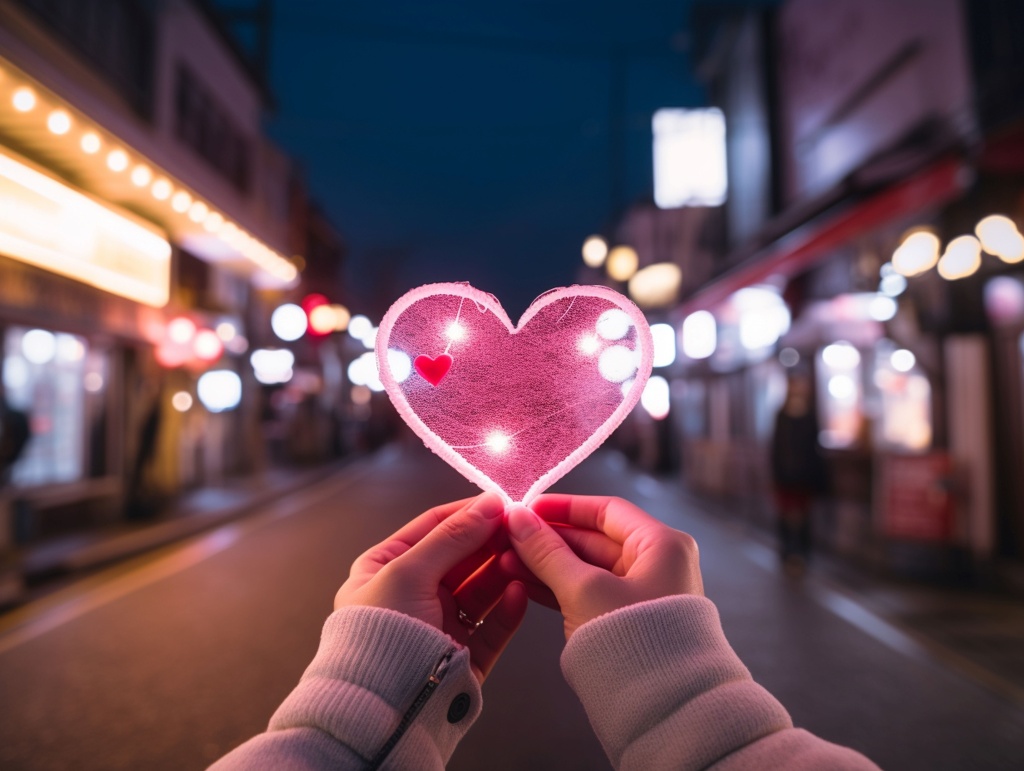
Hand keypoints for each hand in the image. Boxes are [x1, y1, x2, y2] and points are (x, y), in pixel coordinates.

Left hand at [335, 493, 527, 682]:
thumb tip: (490, 503)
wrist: (383, 710)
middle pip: (462, 557)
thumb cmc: (379, 634)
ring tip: (524, 559)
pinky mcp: (464, 655)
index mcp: (385, 568)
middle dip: (490, 542)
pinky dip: (508, 608)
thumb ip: (451, 537)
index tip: (501, 503)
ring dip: (503, 572)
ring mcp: (439, 624)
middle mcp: (413, 594)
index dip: (467, 513)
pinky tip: (520, 592)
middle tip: (521, 529)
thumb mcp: (408, 572)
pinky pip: (492, 625)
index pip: (432, 528)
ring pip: (481, 589)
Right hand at [502, 494, 702, 639]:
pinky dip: (558, 588)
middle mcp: (657, 564)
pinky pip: (588, 593)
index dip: (564, 507)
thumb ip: (547, 553)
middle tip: (509, 537)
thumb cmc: (635, 642)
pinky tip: (523, 584)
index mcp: (661, 545)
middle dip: (548, 540)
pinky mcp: (628, 621)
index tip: (528, 509)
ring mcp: (643, 594)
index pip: (607, 511)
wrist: (665, 709)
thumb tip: (517, 519)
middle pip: (594, 539)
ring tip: (506, 561)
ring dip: (546, 564)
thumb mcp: (583, 590)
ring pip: (587, 568)